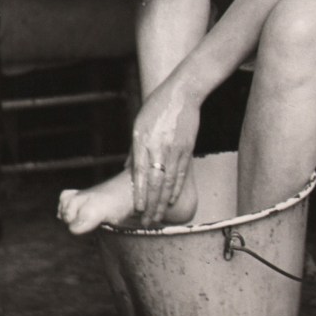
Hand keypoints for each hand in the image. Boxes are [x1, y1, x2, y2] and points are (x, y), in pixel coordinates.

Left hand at [130, 77, 200, 225]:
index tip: (136, 209)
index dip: (139, 193)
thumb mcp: (139, 125)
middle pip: (155, 182)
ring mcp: (175, 150)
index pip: (140, 173)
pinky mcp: (187, 149)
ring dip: (163, 202)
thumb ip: (135, 150)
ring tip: (159, 217)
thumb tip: (128, 171)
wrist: (183, 93)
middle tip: (147, 222)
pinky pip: (181, 174)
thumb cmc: (157, 107)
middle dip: (151, 205)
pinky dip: (176, 189)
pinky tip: (172, 200)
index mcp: (144, 141)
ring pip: (169, 182)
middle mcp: (159, 148)